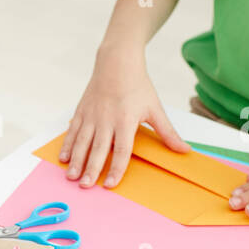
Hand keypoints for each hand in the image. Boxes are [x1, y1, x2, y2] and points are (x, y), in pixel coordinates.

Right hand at [59, 48, 189, 187]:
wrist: (117, 62)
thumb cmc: (138, 86)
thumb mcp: (155, 108)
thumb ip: (167, 132)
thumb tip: (185, 150)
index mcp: (126, 120)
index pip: (121, 150)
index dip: (116, 168)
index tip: (110, 184)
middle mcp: (106, 119)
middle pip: (98, 149)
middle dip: (91, 169)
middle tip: (86, 186)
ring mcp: (92, 116)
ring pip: (82, 142)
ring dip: (76, 161)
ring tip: (72, 177)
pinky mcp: (81, 111)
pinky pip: (73, 132)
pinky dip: (67, 145)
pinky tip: (64, 159)